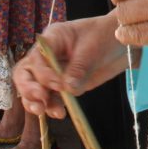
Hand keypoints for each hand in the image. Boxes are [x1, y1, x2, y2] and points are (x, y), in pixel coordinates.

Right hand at [13, 14, 130, 118]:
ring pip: (34, 89)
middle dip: (29, 89)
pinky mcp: (62, 85)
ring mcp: (53, 71)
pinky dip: (51, 106)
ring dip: (37, 102)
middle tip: (41, 101)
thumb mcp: (93, 49)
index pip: (36, 58)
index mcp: (51, 39)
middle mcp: (47, 56)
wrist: (122, 45)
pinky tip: (59, 113)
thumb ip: (78, 68)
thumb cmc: (106, 36)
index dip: (44, 74)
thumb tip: (68, 89)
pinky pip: (51, 97)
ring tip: (47, 111)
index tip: (60, 84)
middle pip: (25, 74)